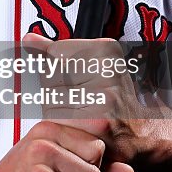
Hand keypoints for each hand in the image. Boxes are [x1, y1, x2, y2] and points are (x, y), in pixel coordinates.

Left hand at [21, 33, 165, 171]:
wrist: (143, 133)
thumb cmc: (114, 99)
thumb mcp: (91, 66)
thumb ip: (55, 52)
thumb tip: (28, 38)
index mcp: (106, 50)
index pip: (55, 53)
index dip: (57, 71)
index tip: (76, 80)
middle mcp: (108, 70)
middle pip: (51, 78)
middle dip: (55, 93)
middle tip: (80, 102)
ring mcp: (105, 96)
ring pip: (51, 101)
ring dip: (57, 112)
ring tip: (80, 115)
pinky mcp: (100, 123)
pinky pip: (59, 122)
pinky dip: (62, 127)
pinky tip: (78, 128)